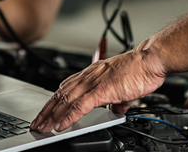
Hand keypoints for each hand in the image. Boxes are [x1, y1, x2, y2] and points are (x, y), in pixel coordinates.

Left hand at [31, 47, 166, 132]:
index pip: (66, 88)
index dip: (54, 101)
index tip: (46, 111)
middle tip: (37, 123)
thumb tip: (116, 110)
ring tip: (43, 128)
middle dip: (46, 111)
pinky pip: (79, 107)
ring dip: (52, 116)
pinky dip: (67, 117)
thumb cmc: (140, 69)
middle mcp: (88, 76)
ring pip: (65, 102)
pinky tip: (60, 126)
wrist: (150, 60)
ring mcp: (93, 83)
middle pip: (60, 95)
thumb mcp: (124, 87)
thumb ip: (118, 100)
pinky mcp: (100, 91)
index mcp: (92, 73)